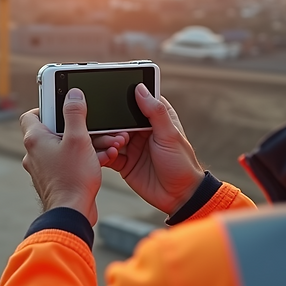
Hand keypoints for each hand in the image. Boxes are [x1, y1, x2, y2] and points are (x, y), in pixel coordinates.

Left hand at [20, 89, 124, 224]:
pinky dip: (85, 158)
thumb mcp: (78, 139)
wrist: (72, 214)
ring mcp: (44, 168)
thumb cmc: (72, 178)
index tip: (64, 106)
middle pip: (54, 130)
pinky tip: (105, 158)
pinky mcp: (55, 179)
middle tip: (95, 127)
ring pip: (65, 147)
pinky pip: (69, 162)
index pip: (31, 115)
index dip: (47, 107)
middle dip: (79, 127)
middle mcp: (35, 153)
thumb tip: (72, 94)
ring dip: (87, 144)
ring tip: (108, 144)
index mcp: (35, 139)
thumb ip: (75, 114)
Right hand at [105, 84, 204, 215]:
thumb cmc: (182, 164)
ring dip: (107, 139)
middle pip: (117, 118)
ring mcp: (130, 146)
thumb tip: (140, 88)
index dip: (124, 96)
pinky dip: (103, 154)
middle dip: (110, 121)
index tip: (110, 92)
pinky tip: (108, 155)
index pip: (136, 100)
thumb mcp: (170, 135)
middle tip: (112, 127)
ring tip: (116, 145)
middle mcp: (140, 130)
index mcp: (154, 119)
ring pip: (109, 136)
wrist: (179, 197)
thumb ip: (155, 112)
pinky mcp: (123, 162)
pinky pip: (106, 154)